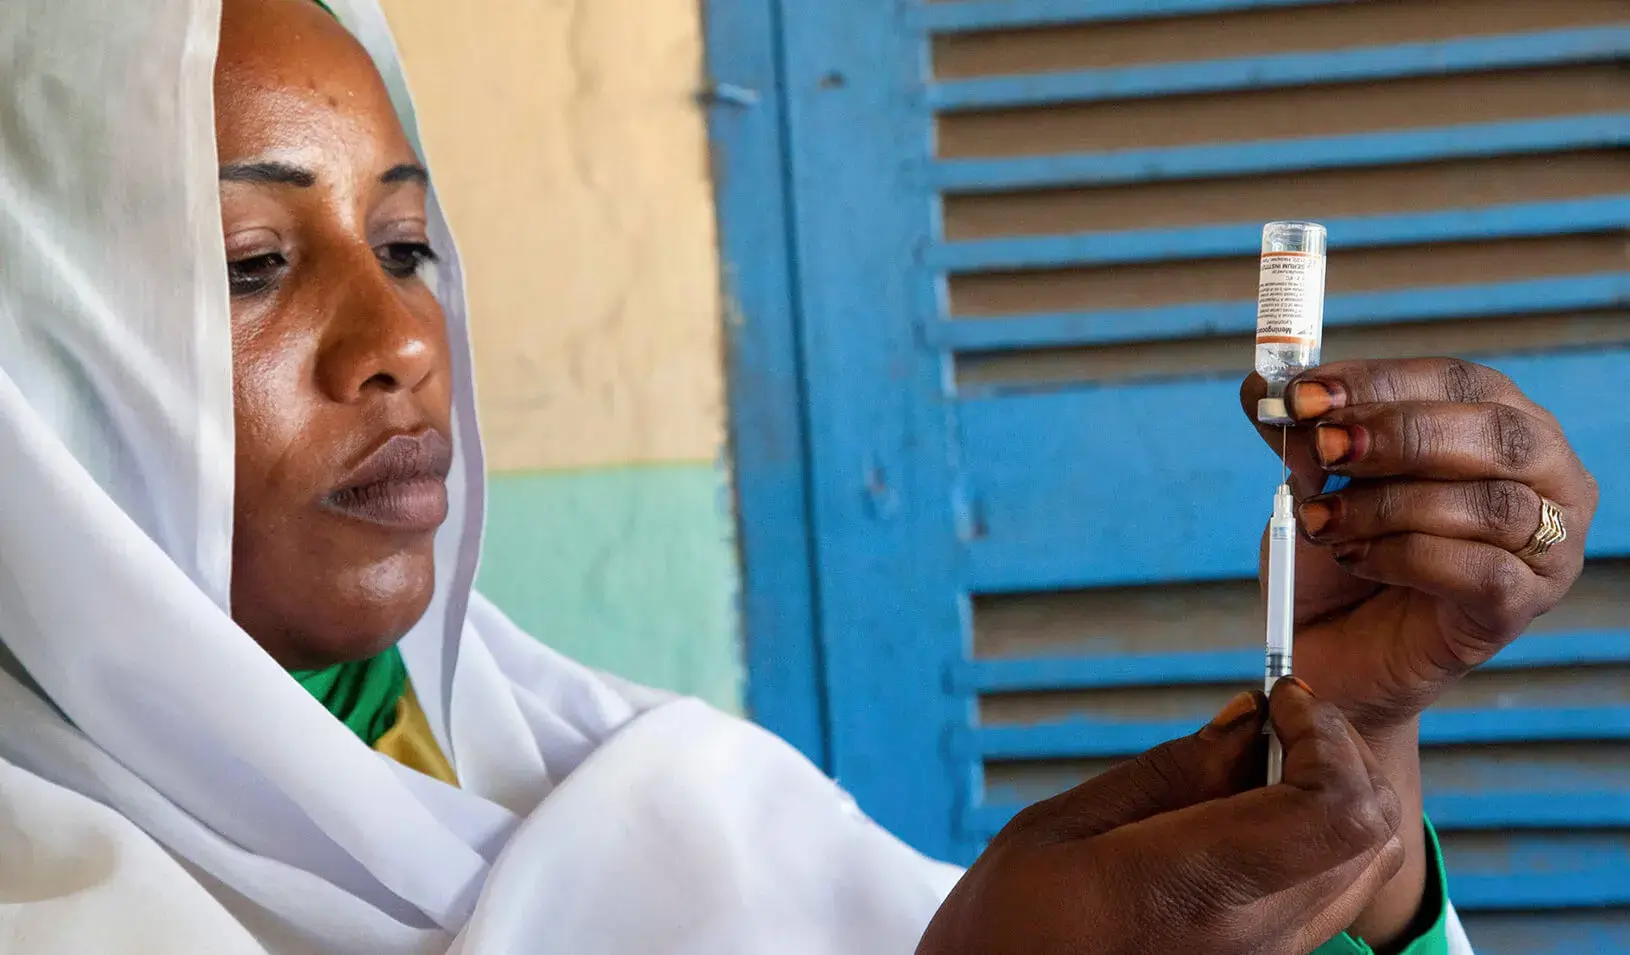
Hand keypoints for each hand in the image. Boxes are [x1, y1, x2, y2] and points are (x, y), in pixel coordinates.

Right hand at [918, 681, 1404, 954]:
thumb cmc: (1004, 932)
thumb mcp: (1059, 828)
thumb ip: (1169, 772)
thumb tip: (1246, 720)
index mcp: (1194, 888)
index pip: (1338, 812)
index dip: (1328, 738)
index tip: (1282, 699)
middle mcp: (1253, 937)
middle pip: (1371, 836)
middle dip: (1340, 756)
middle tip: (1278, 720)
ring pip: (1363, 869)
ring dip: (1333, 798)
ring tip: (1257, 766)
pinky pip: (1329, 897)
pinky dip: (1314, 839)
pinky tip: (1245, 817)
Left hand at [1241, 359, 1597, 736]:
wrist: (1330, 648)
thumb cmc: (1338, 551)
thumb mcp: (1313, 479)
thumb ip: (1302, 432)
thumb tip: (1265, 386)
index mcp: (1499, 421)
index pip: (1457, 380)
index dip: (1379, 381)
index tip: (1303, 395)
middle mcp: (1545, 476)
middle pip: (1495, 432)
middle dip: (1398, 435)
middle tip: (1324, 449)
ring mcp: (1546, 546)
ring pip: (1488, 504)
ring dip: (1388, 505)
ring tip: (1320, 518)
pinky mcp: (1521, 606)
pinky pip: (1478, 570)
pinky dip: (1403, 557)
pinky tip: (1354, 559)